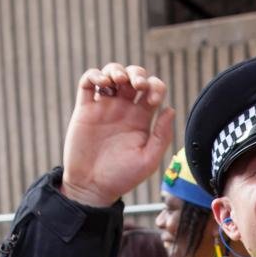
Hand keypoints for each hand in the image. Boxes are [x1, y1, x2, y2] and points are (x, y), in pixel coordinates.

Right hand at [62, 63, 174, 208]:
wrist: (92, 187)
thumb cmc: (122, 178)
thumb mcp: (148, 161)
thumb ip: (161, 136)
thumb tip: (170, 109)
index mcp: (142, 119)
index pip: (153, 90)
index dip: (156, 86)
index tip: (152, 100)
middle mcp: (124, 110)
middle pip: (134, 76)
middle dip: (137, 74)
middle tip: (137, 85)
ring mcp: (104, 107)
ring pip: (112, 73)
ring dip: (117, 70)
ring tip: (118, 81)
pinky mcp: (85, 108)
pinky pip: (88, 81)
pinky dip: (95, 74)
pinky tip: (102, 83)